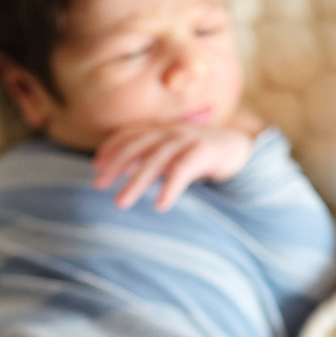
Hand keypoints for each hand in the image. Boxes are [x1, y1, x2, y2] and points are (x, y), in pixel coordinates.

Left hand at [93, 119, 260, 210]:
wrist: (238, 148)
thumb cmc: (198, 153)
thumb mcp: (170, 154)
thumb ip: (149, 159)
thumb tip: (122, 171)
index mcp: (161, 130)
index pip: (129, 135)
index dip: (111, 148)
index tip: (96, 167)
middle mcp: (170, 132)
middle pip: (137, 146)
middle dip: (116, 166)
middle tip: (98, 185)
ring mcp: (187, 140)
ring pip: (156, 159)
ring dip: (136, 181)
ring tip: (121, 202)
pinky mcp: (204, 152)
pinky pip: (183, 170)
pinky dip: (170, 187)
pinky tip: (160, 206)